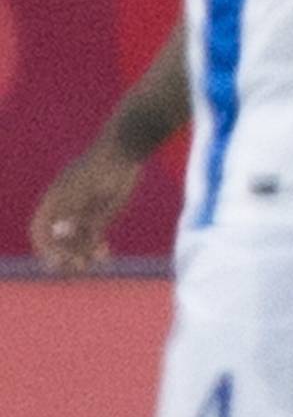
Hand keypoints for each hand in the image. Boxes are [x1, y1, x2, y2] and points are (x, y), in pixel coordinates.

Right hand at [30, 145, 141, 273]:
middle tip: (78, 266)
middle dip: (66, 253)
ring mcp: (82, 209)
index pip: (40, 228)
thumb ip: (85, 218)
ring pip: (76, 238)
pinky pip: (92, 233)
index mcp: (56, 198)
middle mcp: (66, 205)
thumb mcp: (98, 195)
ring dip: (82, 252)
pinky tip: (104, 254)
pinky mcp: (98, 211)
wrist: (127, 150)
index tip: (56, 260)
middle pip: (58, 237)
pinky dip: (95, 245)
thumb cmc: (108, 168)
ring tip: (97, 261)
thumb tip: (64, 238)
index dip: (45, 246)